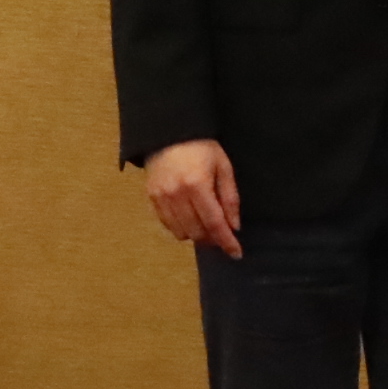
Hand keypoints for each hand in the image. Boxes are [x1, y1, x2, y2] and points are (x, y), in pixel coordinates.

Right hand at [141, 137, 242, 259]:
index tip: (236, 253)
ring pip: (181, 232)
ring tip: (206, 224)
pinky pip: (167, 225)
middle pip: (197, 231)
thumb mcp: (224, 168)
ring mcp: (161, 197)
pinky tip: (190, 218)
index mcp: (197, 185)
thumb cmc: (202, 149)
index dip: (226, 241)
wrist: (169, 135)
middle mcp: (176, 194)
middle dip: (213, 238)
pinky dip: (181, 228)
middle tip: (222, 234)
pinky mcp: (151, 198)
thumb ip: (230, 198)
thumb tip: (233, 226)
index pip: (214, 222)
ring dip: (196, 234)